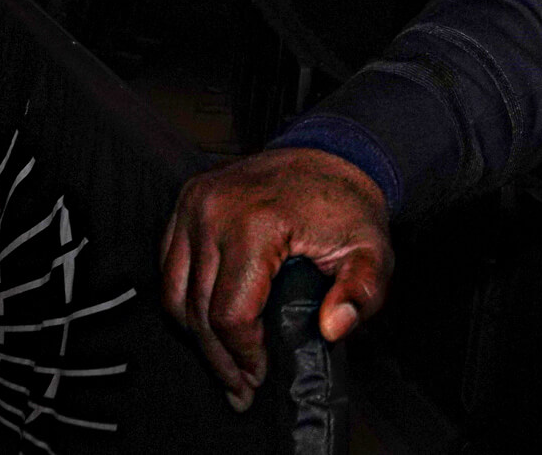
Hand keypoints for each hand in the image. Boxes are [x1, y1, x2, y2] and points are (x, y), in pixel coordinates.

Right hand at [160, 147, 392, 411]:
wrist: (333, 154)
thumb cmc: (348, 207)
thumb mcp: (372, 251)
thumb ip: (361, 292)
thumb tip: (333, 328)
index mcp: (257, 222)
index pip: (231, 313)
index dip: (243, 355)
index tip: (258, 377)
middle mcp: (216, 210)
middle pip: (197, 310)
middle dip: (219, 358)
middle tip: (239, 387)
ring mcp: (195, 204)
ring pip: (175, 294)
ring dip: (196, 335)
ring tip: (225, 362)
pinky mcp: (186, 203)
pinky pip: (170, 268)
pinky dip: (185, 300)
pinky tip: (210, 322)